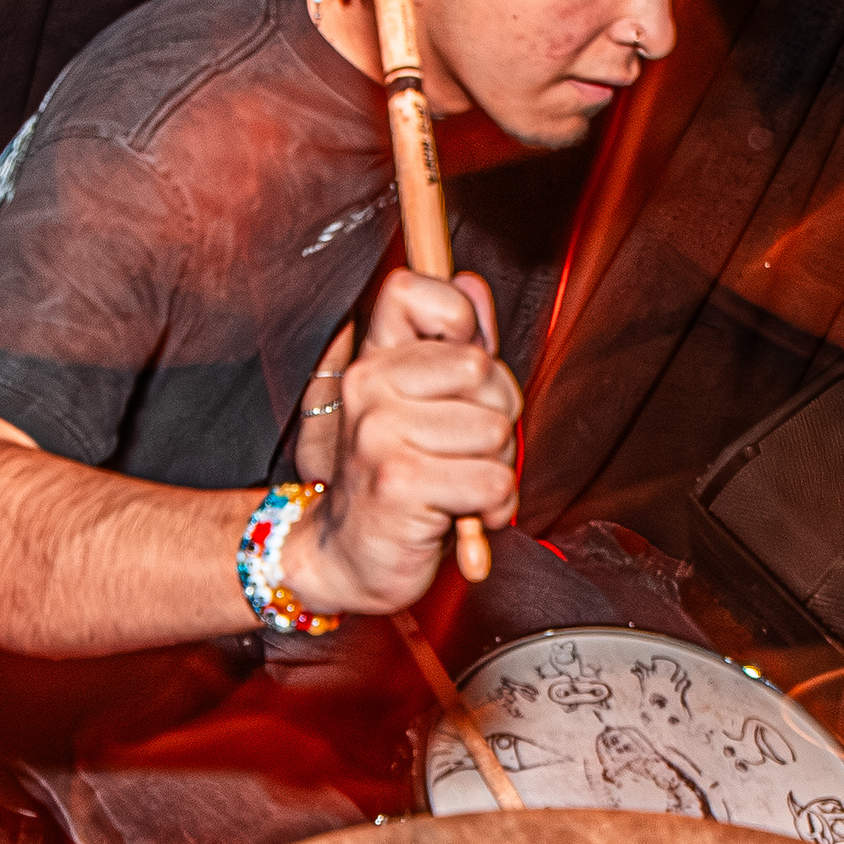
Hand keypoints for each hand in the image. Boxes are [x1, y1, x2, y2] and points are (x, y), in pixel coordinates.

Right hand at [285, 266, 520, 614]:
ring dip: (496, 468)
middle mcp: (369, 386)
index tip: (457, 376)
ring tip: (459, 486)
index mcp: (373, 361)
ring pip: (496, 430)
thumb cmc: (398, 483)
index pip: (422, 293)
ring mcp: (379, 433)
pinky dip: (494, 508)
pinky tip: (463, 515)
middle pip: (483, 369)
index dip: (463, 325)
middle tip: (465, 451)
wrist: (346, 560)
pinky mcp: (399, 482)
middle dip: (497, 417)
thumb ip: (453, 346)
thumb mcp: (424, 407)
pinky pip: (493, 481)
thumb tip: (472, 283)